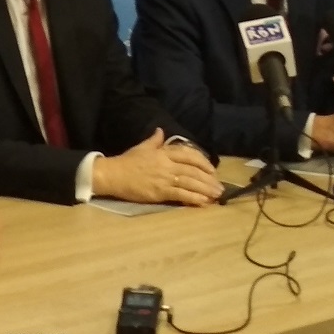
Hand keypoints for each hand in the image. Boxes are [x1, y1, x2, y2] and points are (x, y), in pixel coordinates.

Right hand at [91, 128, 220, 206]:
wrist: (113, 174)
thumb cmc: (127, 161)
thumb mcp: (142, 147)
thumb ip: (154, 140)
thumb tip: (161, 131)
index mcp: (164, 153)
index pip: (189, 154)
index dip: (203, 162)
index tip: (212, 170)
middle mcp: (167, 164)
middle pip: (193, 170)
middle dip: (209, 179)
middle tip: (220, 187)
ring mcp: (164, 178)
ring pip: (190, 183)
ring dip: (206, 189)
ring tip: (217, 196)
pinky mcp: (160, 192)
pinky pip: (181, 195)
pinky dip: (194, 198)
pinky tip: (204, 203)